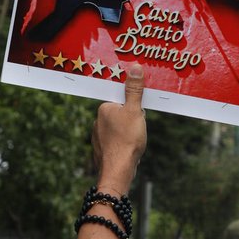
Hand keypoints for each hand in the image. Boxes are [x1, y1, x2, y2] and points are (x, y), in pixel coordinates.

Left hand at [92, 65, 146, 194]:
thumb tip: (135, 68)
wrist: (118, 170)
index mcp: (104, 108)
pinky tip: (129, 150)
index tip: (140, 112)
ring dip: (128, 132)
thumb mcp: (135, 111)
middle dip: (132, 119)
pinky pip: (115, 141)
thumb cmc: (127, 139)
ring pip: (118, 128)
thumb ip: (134, 90)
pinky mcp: (102, 150)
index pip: (122, 100)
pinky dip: (123, 144)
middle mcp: (98, 121)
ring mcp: (98, 136)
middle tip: (139, 128)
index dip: (134, 105)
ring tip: (135, 140)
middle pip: (121, 113)